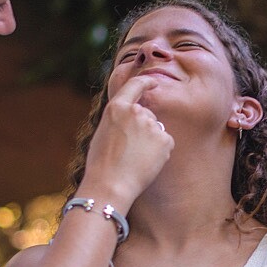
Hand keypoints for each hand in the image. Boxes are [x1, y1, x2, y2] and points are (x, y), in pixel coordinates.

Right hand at [81, 77, 172, 210]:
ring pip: (156, 131)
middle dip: (143, 129)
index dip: (147, 82)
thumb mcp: (104, 132)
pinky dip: (159, 153)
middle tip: (130, 151)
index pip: (135, 85)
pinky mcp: (165, 139)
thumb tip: (132, 119)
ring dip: (150, 142)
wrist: (111, 185)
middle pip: (147, 115)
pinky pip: (165, 143)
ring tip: (135, 159)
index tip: (154, 82)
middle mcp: (136, 111)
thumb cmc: (101, 164)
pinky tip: (146, 163)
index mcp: (116, 107)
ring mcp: (152, 125)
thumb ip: (120, 120)